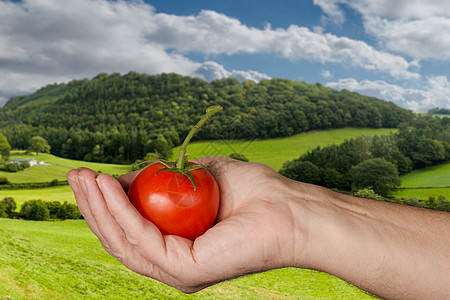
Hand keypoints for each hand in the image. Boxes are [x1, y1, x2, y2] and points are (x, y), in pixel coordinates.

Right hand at [67, 156, 311, 292]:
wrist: (288, 207)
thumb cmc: (251, 192)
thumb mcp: (195, 177)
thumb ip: (161, 180)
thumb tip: (126, 177)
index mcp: (177, 247)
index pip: (129, 231)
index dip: (105, 205)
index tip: (90, 176)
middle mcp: (173, 264)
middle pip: (118, 239)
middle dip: (92, 206)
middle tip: (76, 176)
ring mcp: (178, 271)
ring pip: (123, 242)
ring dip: (98, 208)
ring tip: (84, 178)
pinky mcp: (185, 271)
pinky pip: (142, 239)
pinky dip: (121, 211)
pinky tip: (109, 186)